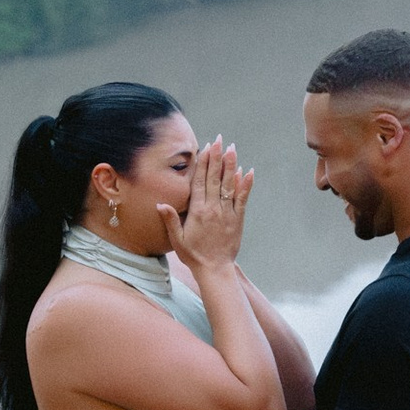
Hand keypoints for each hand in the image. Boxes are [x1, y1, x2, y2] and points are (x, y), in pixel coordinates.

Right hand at [164, 133, 250, 271]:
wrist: (215, 269)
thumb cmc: (193, 255)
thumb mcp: (177, 239)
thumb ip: (171, 220)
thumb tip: (161, 204)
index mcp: (197, 211)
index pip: (199, 182)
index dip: (203, 163)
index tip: (205, 148)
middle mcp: (213, 209)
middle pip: (214, 178)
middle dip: (217, 157)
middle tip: (220, 140)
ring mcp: (227, 213)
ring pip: (229, 185)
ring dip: (231, 166)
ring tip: (232, 149)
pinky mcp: (238, 219)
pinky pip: (242, 199)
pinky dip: (245, 185)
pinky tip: (248, 171)